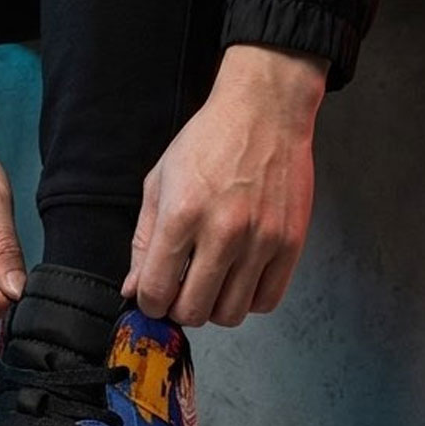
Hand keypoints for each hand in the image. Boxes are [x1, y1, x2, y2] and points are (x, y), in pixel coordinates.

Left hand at [121, 45, 328, 325]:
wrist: (264, 112)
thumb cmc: (206, 143)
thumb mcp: (159, 184)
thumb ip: (143, 241)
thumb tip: (132, 288)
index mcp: (182, 216)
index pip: (156, 291)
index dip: (148, 303)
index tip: (151, 296)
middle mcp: (224, 232)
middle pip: (194, 310)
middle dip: (178, 309)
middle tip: (179, 291)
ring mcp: (262, 240)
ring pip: (231, 313)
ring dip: (214, 307)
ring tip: (209, 283)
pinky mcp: (292, 243)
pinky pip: (267, 300)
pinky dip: (248, 300)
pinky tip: (238, 279)